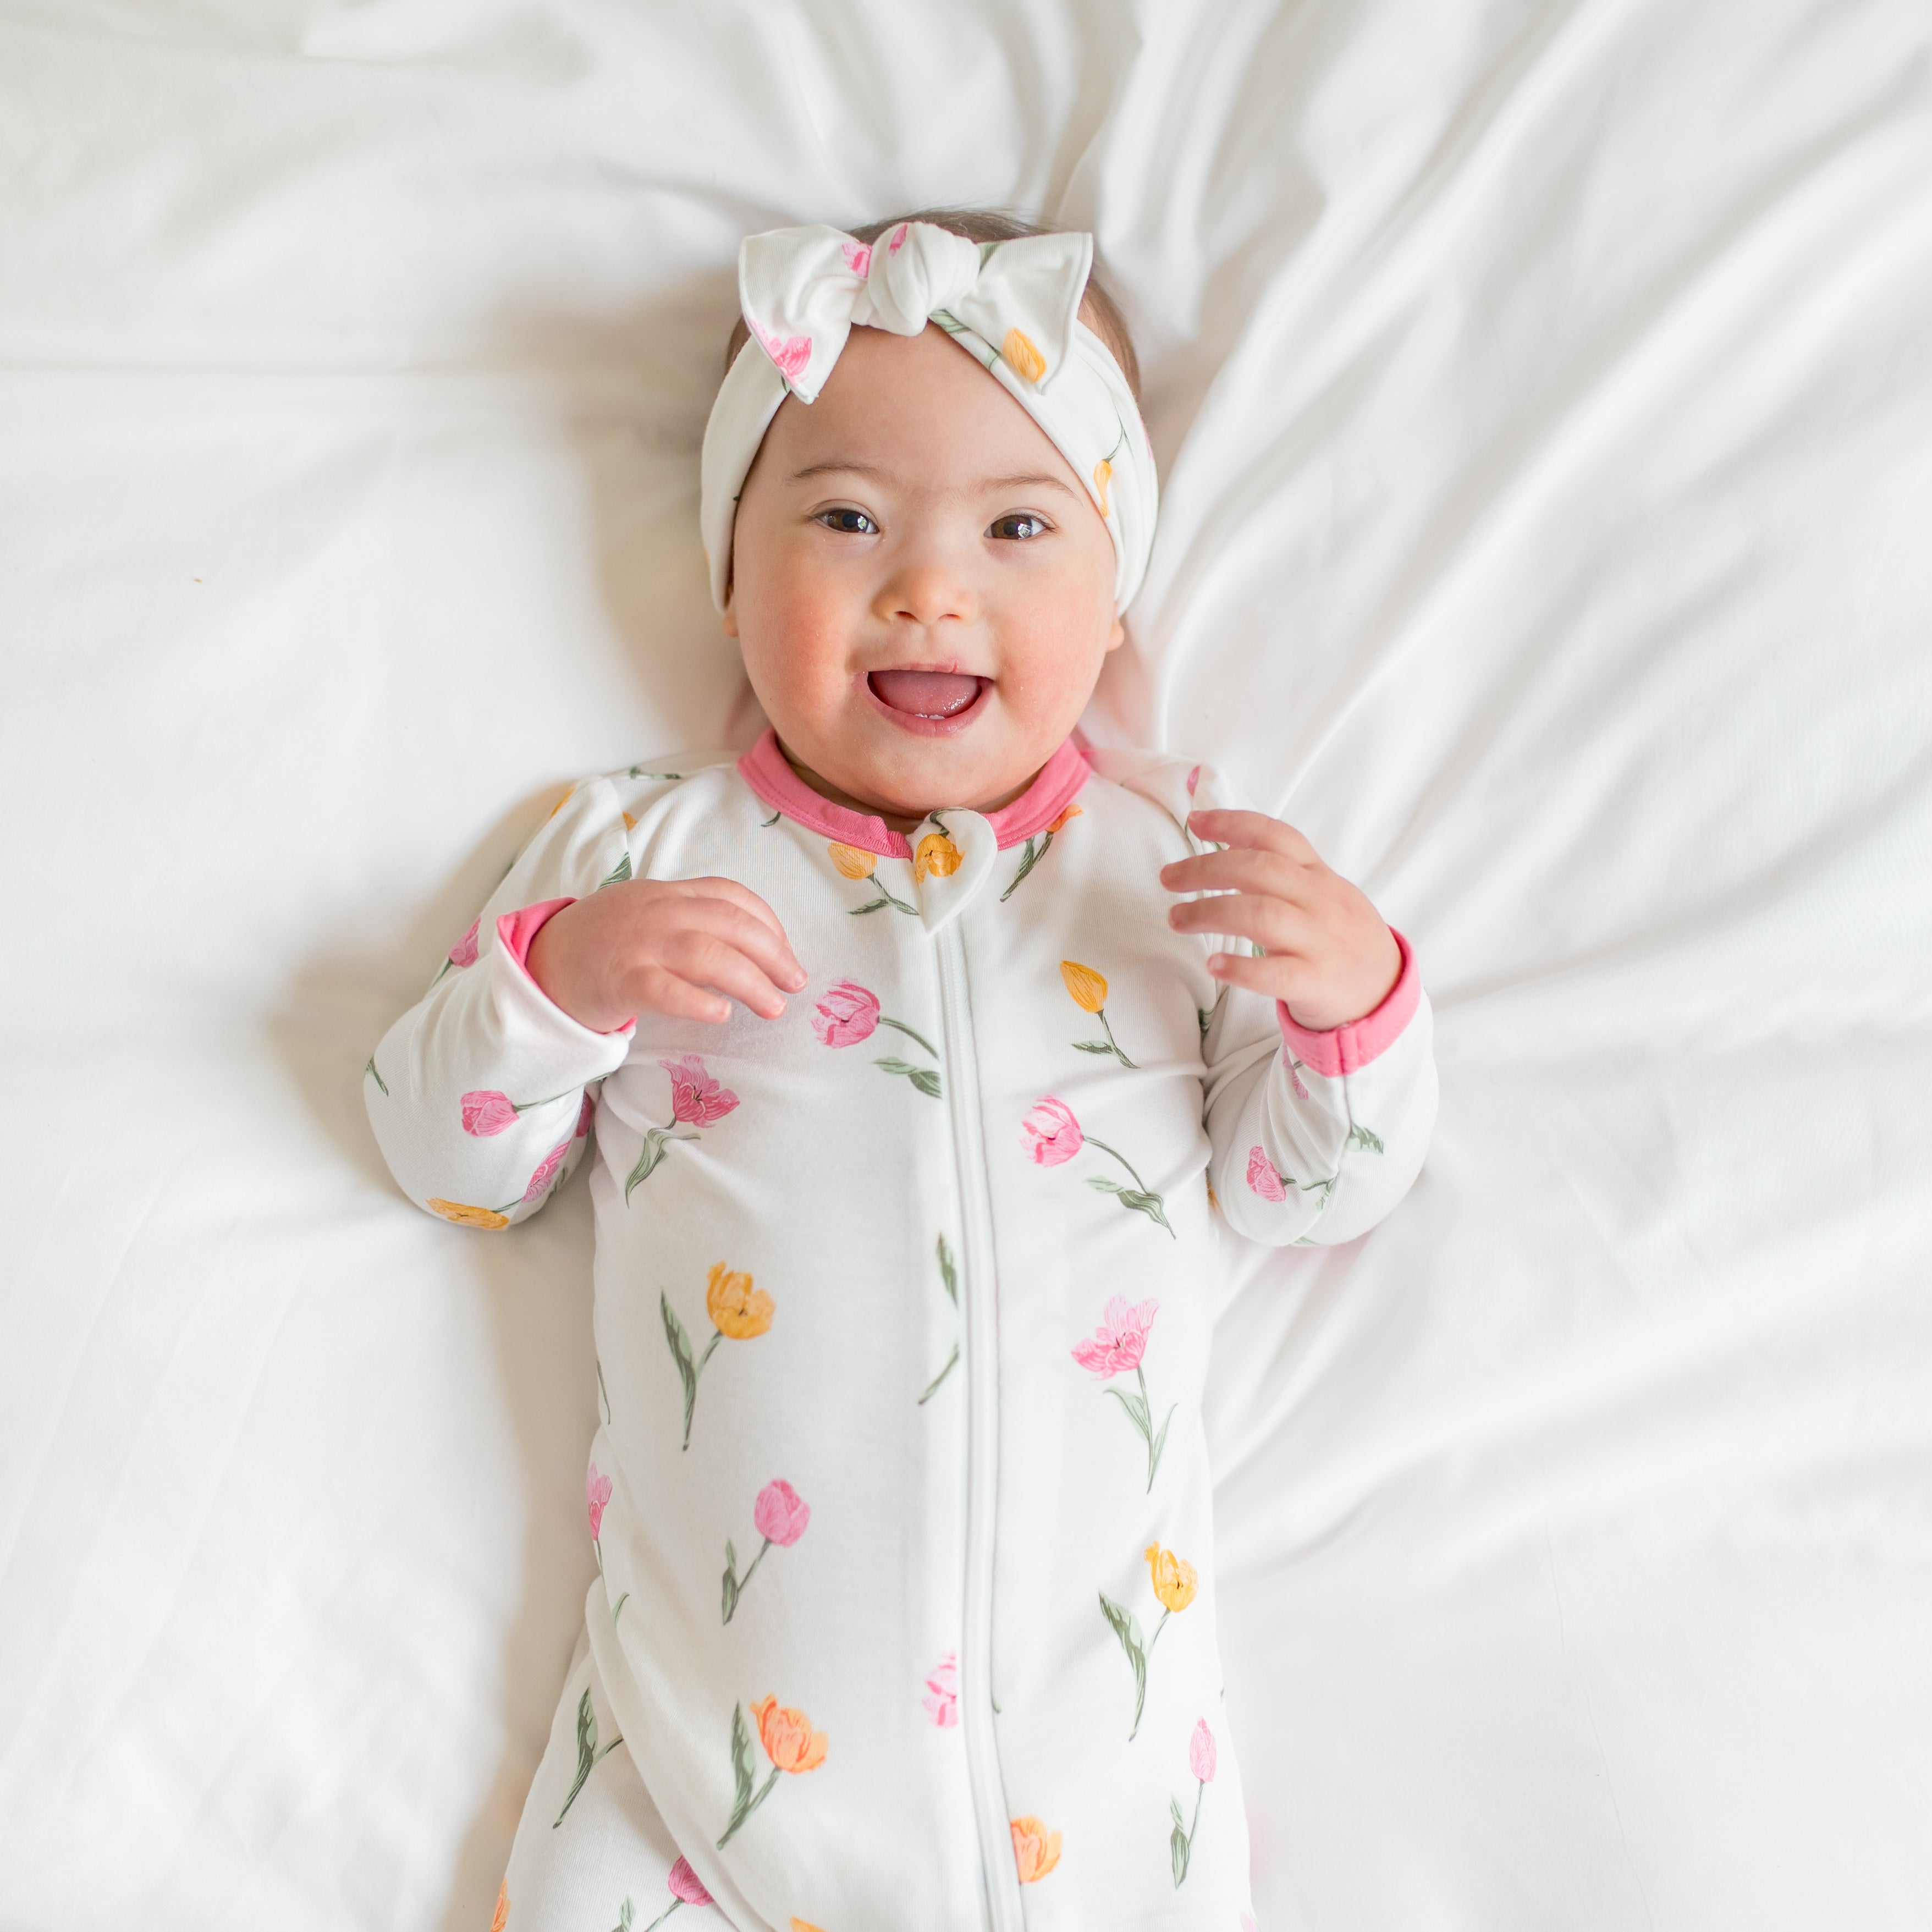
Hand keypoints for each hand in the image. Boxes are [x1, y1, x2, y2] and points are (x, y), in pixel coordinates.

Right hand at [526, 877, 806, 1032]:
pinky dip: (698, 1001)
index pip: (732, 896)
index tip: (788, 955)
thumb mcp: (649, 913)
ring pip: (708, 954)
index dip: (770, 924)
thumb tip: (753, 946)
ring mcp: (639, 945)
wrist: (541, 961)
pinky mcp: (620, 980)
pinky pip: (665, 989)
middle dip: (773, 954)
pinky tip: (722, 1015)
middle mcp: (658, 912)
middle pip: (730, 923)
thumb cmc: (605, 944)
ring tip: (774, 1006)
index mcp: (669, 893)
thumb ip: (693, 918)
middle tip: (796, 984)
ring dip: (751, 981)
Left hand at [1160, 809, 1399, 1031]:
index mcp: (1317, 875)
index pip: (1275, 835)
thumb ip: (1280, 871)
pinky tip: (1214, 965)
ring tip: (1177, 918)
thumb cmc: (1339, 937)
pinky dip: (1241, 967)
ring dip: (1210, 913)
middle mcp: (1320, 901)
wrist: (1383, 989)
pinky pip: (1276, 972)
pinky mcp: (1317, 982)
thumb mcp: (1320, 892)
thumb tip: (1223, 847)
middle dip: (1206, 869)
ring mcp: (1320, 941)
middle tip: (1169, 878)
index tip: (1194, 821)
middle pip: (1260, 870)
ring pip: (1262, 915)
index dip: (1233, 823)